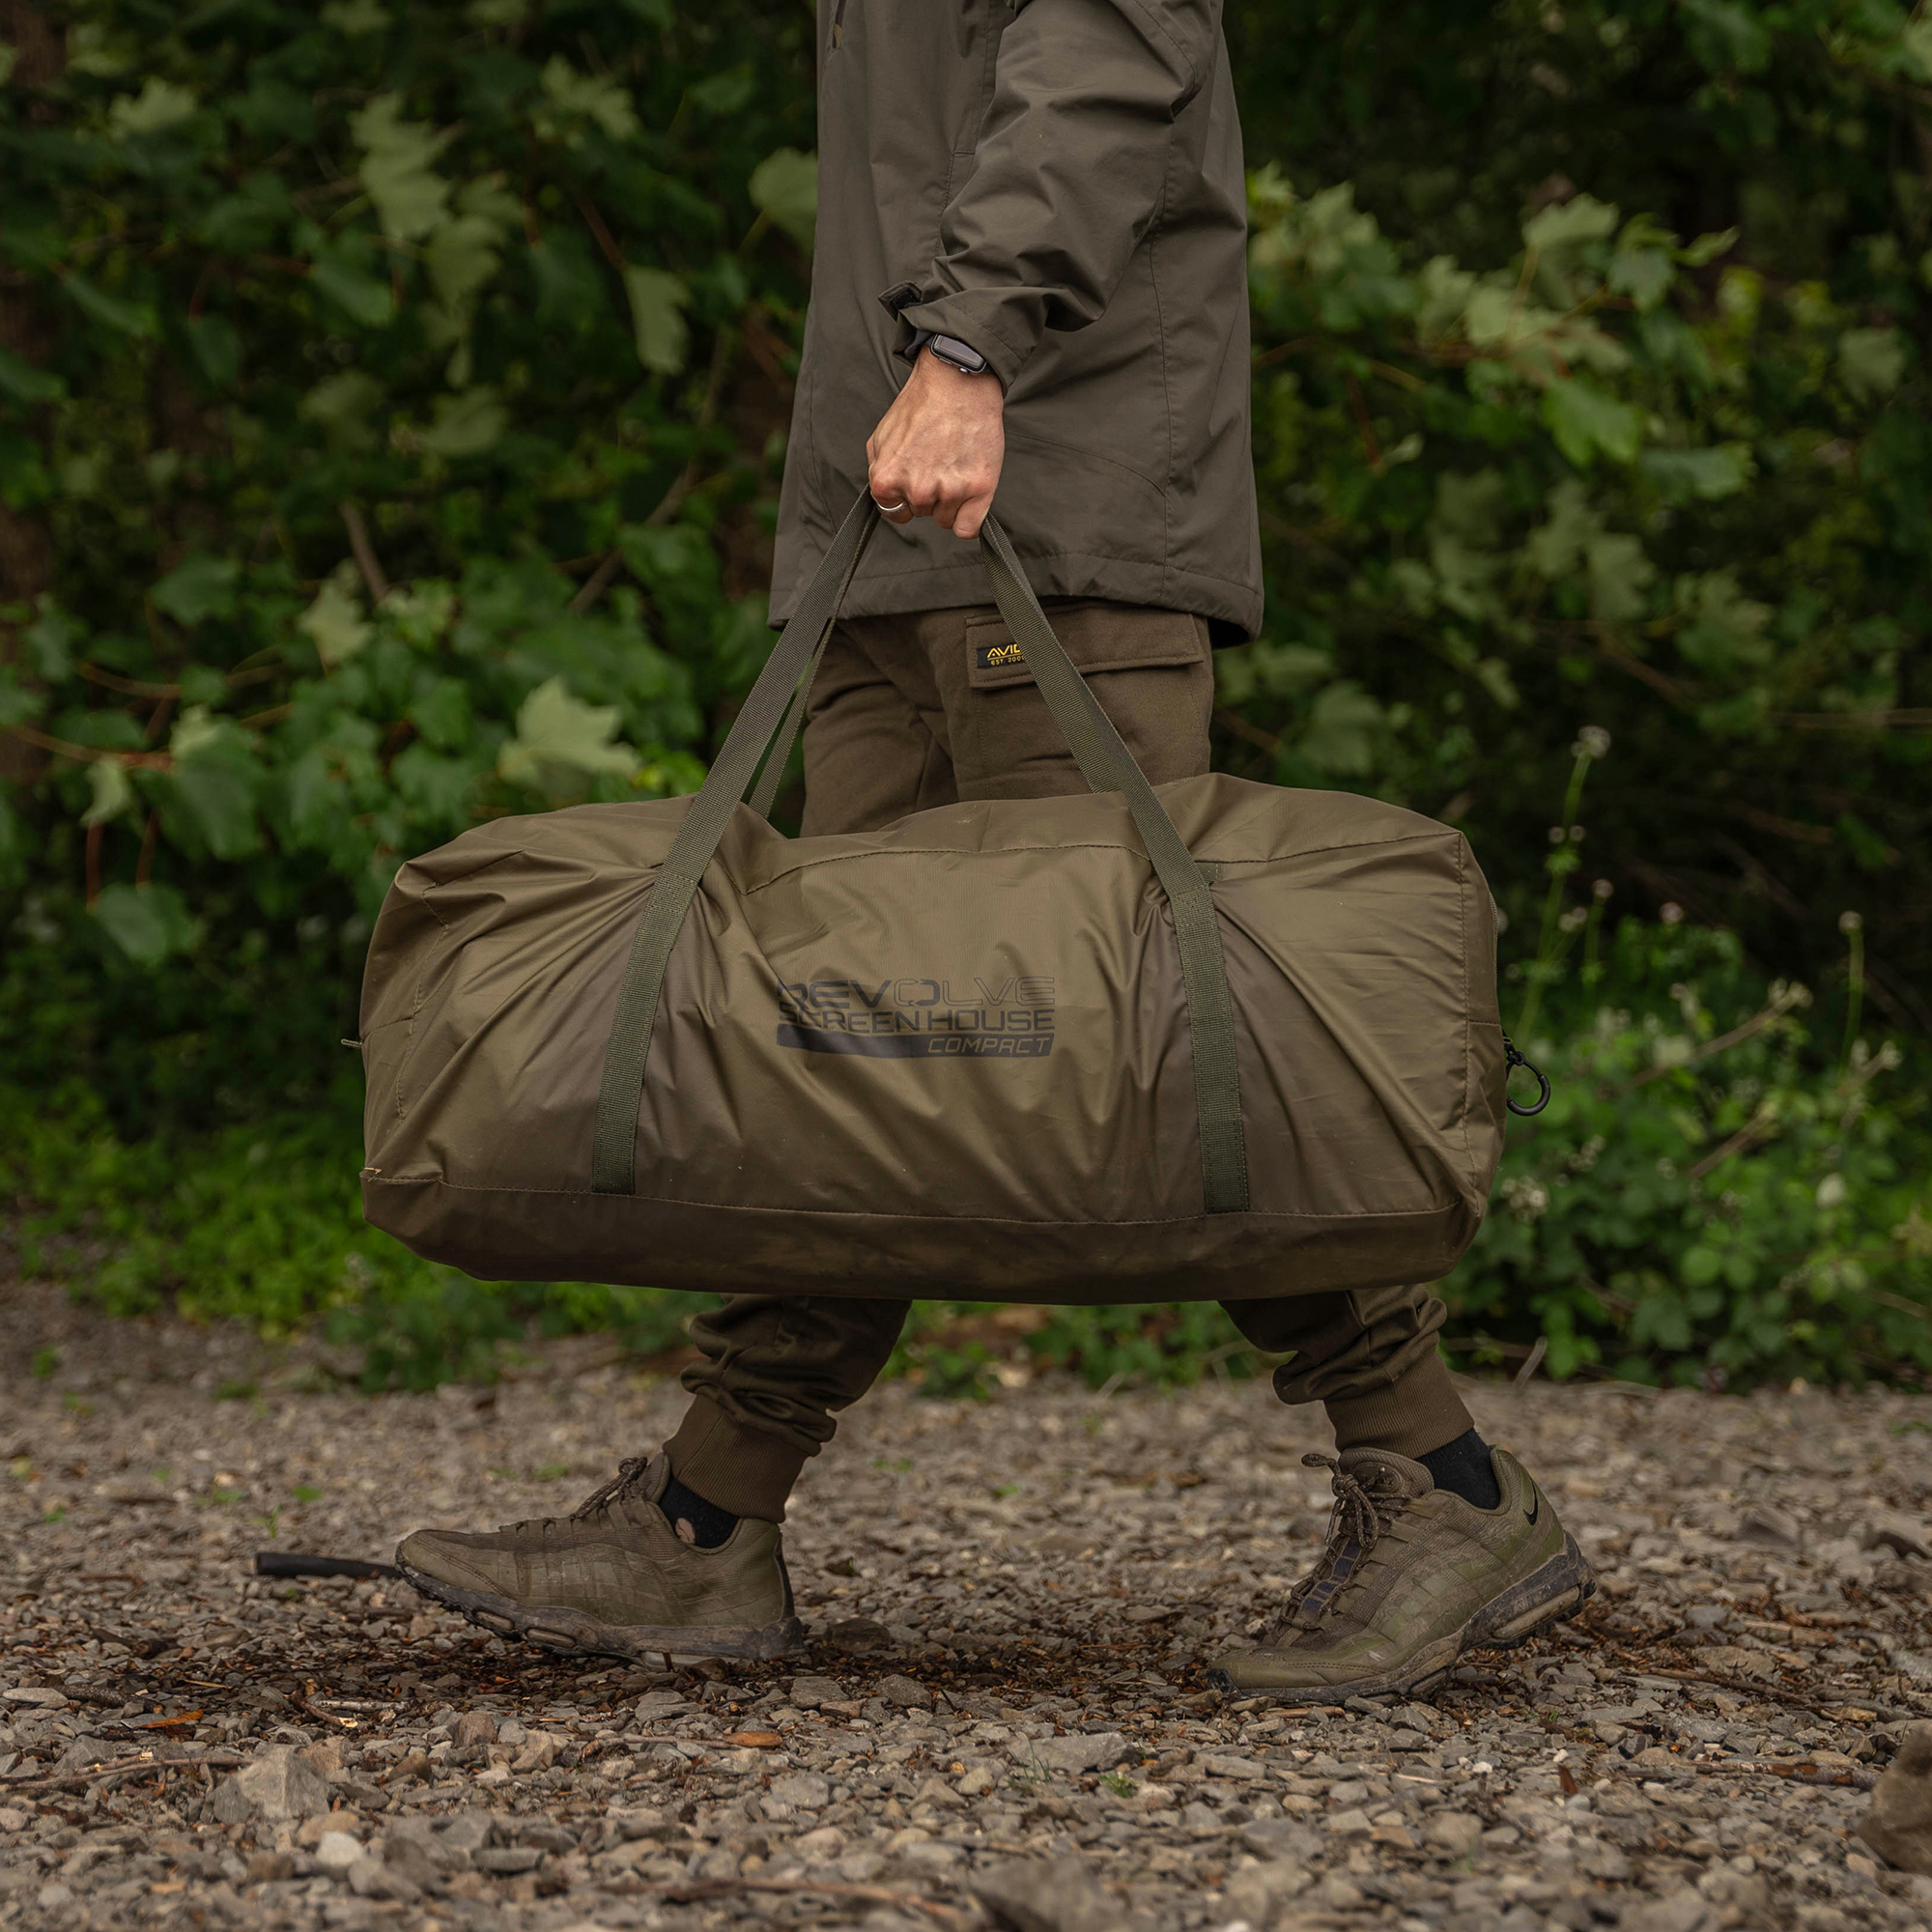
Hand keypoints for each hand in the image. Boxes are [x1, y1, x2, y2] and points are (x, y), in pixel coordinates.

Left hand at [865, 348, 1004, 540]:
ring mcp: (949, 491)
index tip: (917, 476)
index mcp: (886, 480)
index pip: (894, 512)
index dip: (906, 495)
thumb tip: (885, 495)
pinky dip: (969, 518)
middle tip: (938, 460)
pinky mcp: (979, 489)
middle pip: (922, 514)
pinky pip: (968, 529)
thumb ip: (878, 469)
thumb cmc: (921, 405)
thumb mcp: (881, 435)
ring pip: (946, 520)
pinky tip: (969, 495)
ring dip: (951, 500)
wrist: (957, 382)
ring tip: (955, 464)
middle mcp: (917, 490)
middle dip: (929, 493)